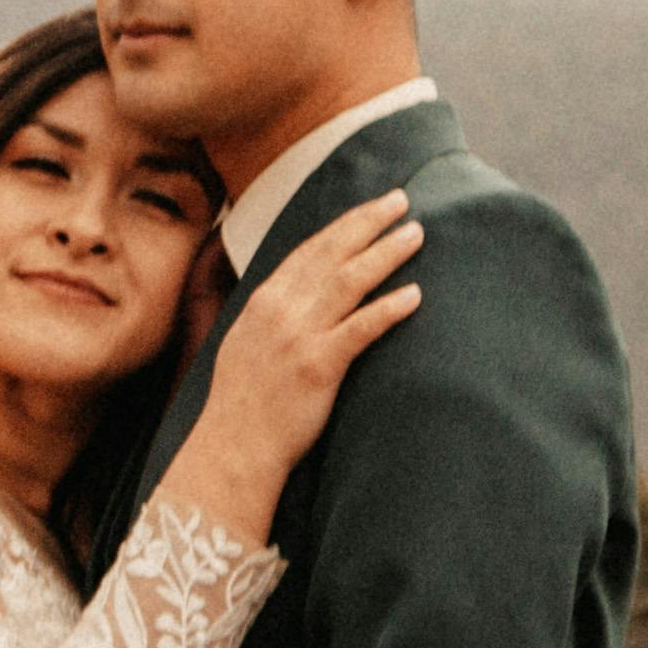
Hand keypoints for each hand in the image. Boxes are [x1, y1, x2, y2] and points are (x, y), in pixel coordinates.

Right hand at [153, 191, 421, 535]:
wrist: (233, 447)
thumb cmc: (243, 402)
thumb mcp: (246, 343)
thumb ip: (272, 314)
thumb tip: (298, 295)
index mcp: (263, 301)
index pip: (309, 250)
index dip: (343, 225)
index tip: (370, 207)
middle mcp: (281, 310)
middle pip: (332, 254)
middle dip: (368, 223)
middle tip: (401, 201)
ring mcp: (299, 336)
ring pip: (349, 281)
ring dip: (385, 254)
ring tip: (415, 235)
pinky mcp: (319, 366)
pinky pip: (360, 329)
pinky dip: (387, 309)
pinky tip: (414, 295)